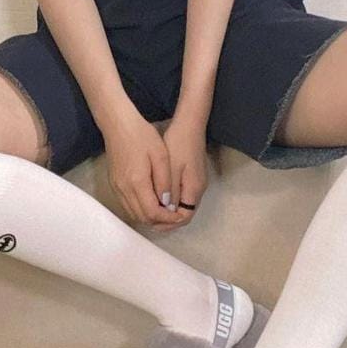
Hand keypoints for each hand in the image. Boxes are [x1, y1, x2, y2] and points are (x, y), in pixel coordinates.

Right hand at [101, 108, 183, 229]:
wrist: (118, 125)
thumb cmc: (141, 135)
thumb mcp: (161, 155)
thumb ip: (164, 181)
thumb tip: (167, 202)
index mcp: (137, 182)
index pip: (152, 212)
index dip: (167, 218)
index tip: (178, 215)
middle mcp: (124, 189)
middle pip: (142, 217)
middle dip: (159, 220)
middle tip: (173, 215)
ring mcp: (117, 188)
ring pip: (133, 213)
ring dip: (149, 216)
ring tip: (164, 210)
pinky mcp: (114, 184)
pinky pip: (127, 205)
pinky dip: (139, 209)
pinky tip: (150, 201)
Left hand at [160, 110, 210, 227]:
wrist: (190, 124)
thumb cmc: (179, 143)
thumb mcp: (171, 168)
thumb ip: (169, 190)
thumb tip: (164, 209)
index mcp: (194, 189)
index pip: (184, 217)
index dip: (168, 223)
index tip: (152, 222)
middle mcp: (198, 189)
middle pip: (183, 213)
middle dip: (167, 219)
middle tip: (149, 219)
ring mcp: (196, 182)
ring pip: (182, 205)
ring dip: (167, 210)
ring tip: (150, 210)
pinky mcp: (192, 175)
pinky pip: (181, 195)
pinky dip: (170, 200)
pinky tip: (157, 195)